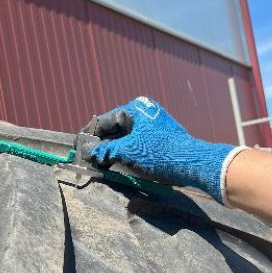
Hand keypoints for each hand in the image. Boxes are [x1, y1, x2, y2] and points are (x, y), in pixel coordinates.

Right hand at [84, 97, 246, 204]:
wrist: (193, 163)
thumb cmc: (160, 153)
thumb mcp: (128, 151)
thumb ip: (105, 150)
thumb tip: (87, 152)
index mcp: (135, 109)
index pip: (104, 121)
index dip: (89, 135)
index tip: (77, 147)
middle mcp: (143, 112)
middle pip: (114, 128)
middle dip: (101, 144)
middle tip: (88, 158)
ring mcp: (153, 124)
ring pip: (125, 137)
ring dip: (112, 150)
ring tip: (100, 163)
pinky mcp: (159, 137)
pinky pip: (136, 143)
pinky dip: (125, 152)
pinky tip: (118, 163)